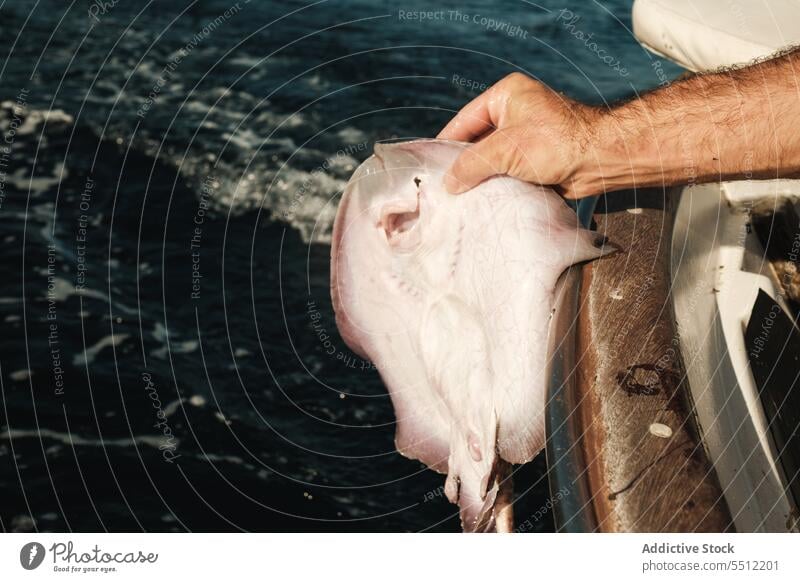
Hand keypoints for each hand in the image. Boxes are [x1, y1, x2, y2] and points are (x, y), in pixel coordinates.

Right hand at [437, 73, 602, 198]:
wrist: (601, 159)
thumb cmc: (556, 143)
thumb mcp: (505, 150)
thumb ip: (471, 164)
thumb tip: (449, 183)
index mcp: (506, 96)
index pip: (465, 120)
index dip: (446, 143)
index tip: (429, 165)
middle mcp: (516, 112)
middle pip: (478, 141)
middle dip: (464, 164)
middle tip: (443, 186)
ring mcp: (527, 136)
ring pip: (493, 159)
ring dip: (481, 177)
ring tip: (460, 197)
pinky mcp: (537, 159)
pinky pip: (508, 171)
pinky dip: (498, 184)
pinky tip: (484, 200)